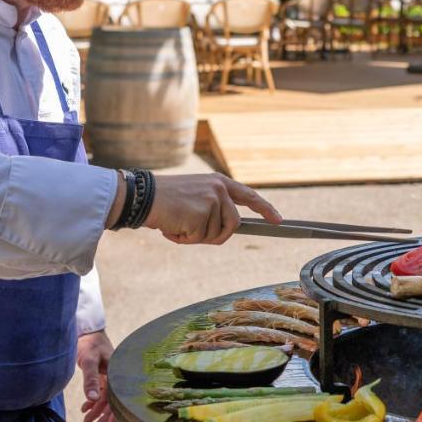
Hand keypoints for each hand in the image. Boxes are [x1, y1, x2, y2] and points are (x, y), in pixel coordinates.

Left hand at [77, 330, 117, 421]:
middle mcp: (115, 376)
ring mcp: (108, 375)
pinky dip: (92, 401)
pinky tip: (85, 408)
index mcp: (117, 373)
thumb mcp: (89, 361)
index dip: (115, 412)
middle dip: (104, 415)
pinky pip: (98, 391)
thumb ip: (90, 379)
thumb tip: (93, 398)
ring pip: (104, 397)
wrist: (86, 331)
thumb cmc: (89, 344)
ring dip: (97, 410)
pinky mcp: (101, 374)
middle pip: (112, 400)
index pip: (117, 397)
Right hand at [143, 173, 280, 244]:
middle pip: (233, 224)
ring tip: (178, 224)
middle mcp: (219, 189)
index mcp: (219, 182)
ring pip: (216, 234)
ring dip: (196, 237)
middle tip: (192, 233)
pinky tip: (172, 227)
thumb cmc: (166, 200)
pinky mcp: (202, 213)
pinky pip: (200, 239)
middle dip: (216, 235)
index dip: (265, 209)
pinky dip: (184, 239)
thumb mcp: (196, 195)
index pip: (249, 196)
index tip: (278, 220)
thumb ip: (214, 207)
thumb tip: (229, 229)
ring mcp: (212, 201)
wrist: (143, 197)